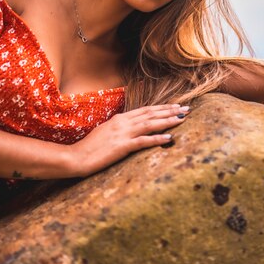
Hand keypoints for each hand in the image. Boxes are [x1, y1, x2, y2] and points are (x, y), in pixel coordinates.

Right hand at [67, 104, 189, 176]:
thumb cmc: (89, 147)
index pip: (145, 110)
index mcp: (120, 118)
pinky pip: (143, 141)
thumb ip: (119, 127)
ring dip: (167, 121)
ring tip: (182, 119)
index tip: (175, 106)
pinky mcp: (121, 147)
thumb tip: (131, 127)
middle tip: (186, 109)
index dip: (162, 107)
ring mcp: (122, 134)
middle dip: (169, 111)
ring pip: (150, 124)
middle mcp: (123, 123)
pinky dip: (157, 139)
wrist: (76, 157)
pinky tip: (169, 138)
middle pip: (151, 114)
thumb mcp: (106, 132)